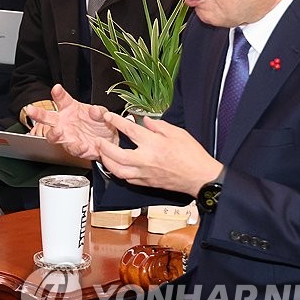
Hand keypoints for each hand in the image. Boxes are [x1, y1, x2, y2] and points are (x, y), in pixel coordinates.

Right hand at [25, 84, 116, 159]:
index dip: (58, 93)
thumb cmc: (100, 124)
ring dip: (53, 133)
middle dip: (38, 114)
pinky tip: (81, 144)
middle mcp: (64, 122)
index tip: (57, 88)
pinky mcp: (75, 148)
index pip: (61, 99)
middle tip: (31, 110)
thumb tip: (94, 110)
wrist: (108, 142)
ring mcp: (67, 136)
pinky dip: (76, 147)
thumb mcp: (103, 113)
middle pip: (47, 117)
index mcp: (70, 108)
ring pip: (53, 136)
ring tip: (57, 130)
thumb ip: (99, 112)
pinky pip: (72, 148)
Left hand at [99, 112, 222, 196]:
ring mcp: (145, 173)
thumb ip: (158, 126)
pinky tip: (116, 167)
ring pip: (118, 171)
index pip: (129, 130)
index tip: (108, 116)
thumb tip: (144, 120)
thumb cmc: (192, 155)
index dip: (115, 121)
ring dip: (107, 162)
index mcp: (153, 144)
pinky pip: (127, 179)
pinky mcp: (147, 183)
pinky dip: (119, 172)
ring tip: (102, 154)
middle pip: (116, 154)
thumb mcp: (177, 133)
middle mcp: (145, 159)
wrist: (201, 177)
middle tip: (98, 140)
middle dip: (103, 147)